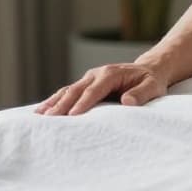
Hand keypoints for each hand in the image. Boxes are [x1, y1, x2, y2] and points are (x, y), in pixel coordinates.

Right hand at [35, 63, 167, 115]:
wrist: (149, 71)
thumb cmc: (150, 82)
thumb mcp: (152, 87)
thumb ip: (141, 94)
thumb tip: (127, 101)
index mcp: (111, 74)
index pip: (94, 90)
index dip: (83, 102)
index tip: (72, 115)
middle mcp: (97, 74)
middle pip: (76, 90)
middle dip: (62, 104)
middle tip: (48, 118)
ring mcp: (89, 78)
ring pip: (68, 90)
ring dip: (53, 102)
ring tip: (38, 115)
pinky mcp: (86, 85)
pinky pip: (68, 93)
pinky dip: (55, 100)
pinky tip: (42, 110)